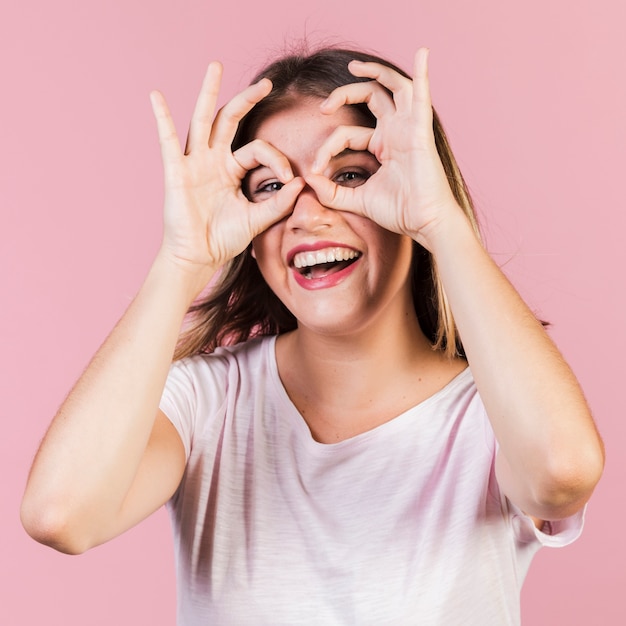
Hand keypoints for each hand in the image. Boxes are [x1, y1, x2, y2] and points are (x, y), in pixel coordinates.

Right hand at [150, 63, 304, 276]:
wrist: (200, 257)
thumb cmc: (224, 239)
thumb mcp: (258, 218)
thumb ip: (279, 202)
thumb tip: (302, 182)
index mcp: (232, 170)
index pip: (257, 149)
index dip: (277, 159)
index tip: (290, 179)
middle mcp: (213, 161)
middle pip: (229, 120)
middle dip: (246, 100)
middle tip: (266, 83)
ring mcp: (194, 164)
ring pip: (202, 121)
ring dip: (209, 93)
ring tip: (216, 66)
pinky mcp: (176, 172)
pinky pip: (168, 141)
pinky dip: (162, 119)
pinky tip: (156, 96)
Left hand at [306, 48, 459, 249]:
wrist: (424, 223)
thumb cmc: (398, 212)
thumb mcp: (357, 201)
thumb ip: (333, 192)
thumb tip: (308, 180)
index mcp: (382, 146)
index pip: (347, 133)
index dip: (327, 148)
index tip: (316, 170)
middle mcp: (395, 132)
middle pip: (369, 98)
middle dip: (343, 96)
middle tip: (323, 108)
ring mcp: (408, 128)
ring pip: (393, 87)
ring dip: (375, 72)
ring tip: (354, 66)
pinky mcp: (419, 131)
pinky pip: (422, 96)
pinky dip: (423, 73)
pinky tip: (422, 53)